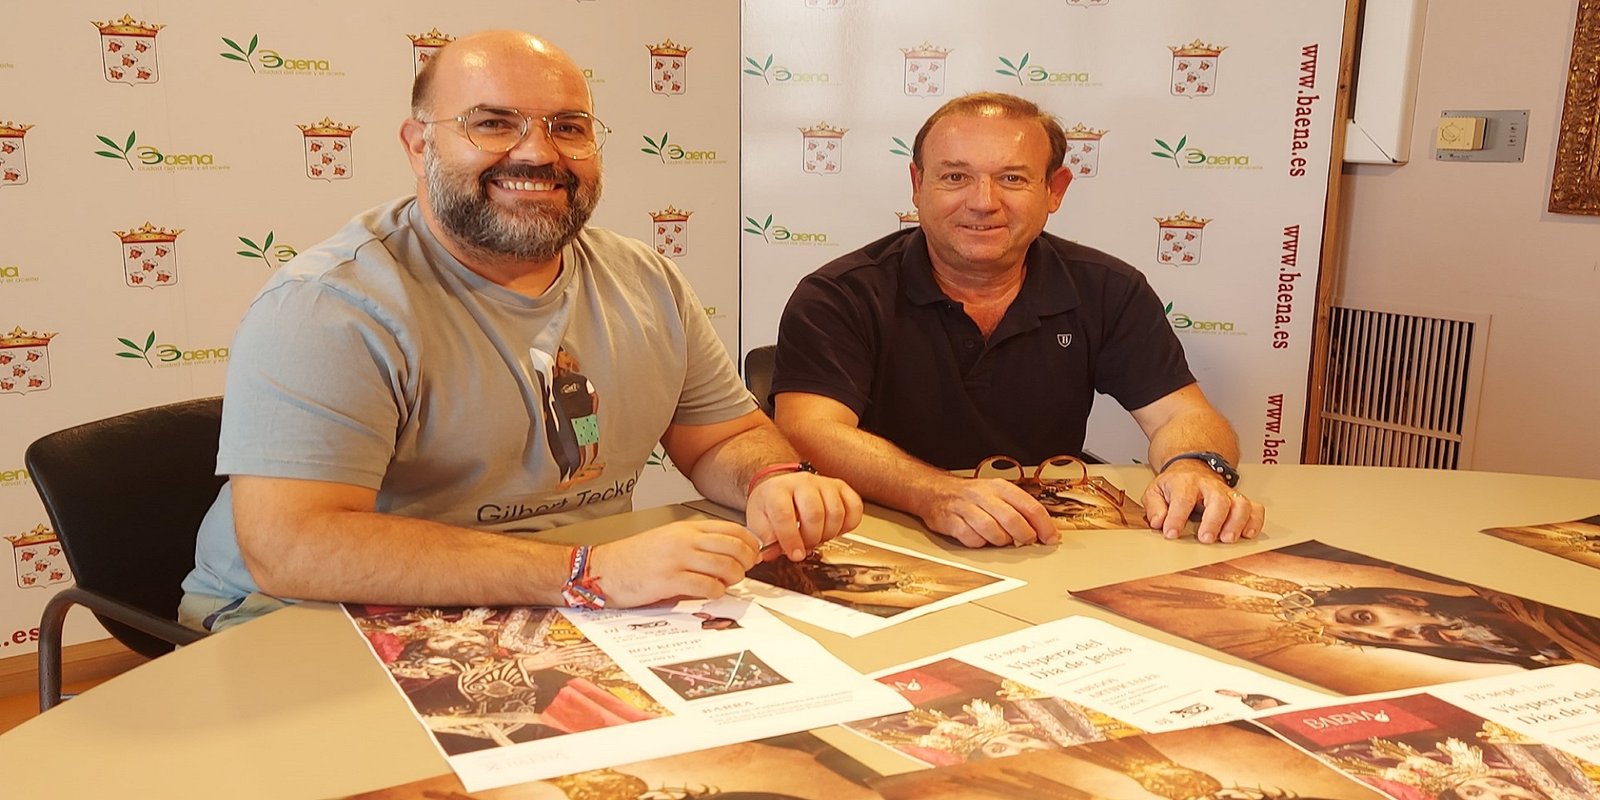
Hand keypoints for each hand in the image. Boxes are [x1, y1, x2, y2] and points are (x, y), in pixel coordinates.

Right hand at [588, 521, 762, 606]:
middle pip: (735, 548)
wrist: (604, 569)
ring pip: (726, 567)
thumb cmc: (635, 558)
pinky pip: (707, 587)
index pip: (733, 529)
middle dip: (746, 563)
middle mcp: (684, 540)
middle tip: (741, 572)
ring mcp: (677, 559)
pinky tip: (709, 593)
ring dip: (733, 579)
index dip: (749, 544)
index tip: (752, 555)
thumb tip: (729, 554)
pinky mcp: (669, 581)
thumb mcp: (669, 539)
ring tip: (725, 584)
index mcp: (686, 528)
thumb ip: (697, 543)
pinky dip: (716, 592)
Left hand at [746, 471, 863, 560]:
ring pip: (836, 512)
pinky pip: (854, 507)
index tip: (795, 554)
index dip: (791, 539)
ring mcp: (824, 483)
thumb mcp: (758, 522)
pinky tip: (834, 529)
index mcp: (778, 490)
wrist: (781, 486)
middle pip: (815, 514)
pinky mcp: (841, 487)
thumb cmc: (771, 505)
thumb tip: (769, 555)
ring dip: (829, 533)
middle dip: (812, 538)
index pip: (785, 515)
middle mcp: (802, 483)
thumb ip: (764, 541)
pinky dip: (848, 525)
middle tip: (806, 547)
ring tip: (817, 537)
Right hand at [919, 477, 1059, 547]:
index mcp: (999, 487)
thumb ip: (1019, 509)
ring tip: (1002, 539)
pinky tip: (980, 539)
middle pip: (1012, 520)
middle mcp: (983, 495)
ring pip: (992, 531)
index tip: (1051, 537)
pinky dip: (980, 543)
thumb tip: (1044, 529)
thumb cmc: (972, 496)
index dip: (1044, 525)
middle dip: (1025, 535)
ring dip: (1001, 541)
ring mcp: (966, 508)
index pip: (1030, 506)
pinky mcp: (951, 521)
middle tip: (1028, 541)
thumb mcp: (997, 493)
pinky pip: (971, 539)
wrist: (935, 491)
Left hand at [1142, 463, 1264, 543]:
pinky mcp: (1239, 500)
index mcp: (1185, 483)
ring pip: (1240, 503)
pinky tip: (1248, 534)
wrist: (1192, 468)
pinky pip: (1255, 508)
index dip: (1176, 518)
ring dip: (1237, 523)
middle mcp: (1209, 486)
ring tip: (1227, 539)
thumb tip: (1158, 522)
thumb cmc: (1175, 485)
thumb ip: (1154, 507)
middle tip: (1206, 539)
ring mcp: (1227, 493)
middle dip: (1213, 521)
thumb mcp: (1155, 491)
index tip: (1171, 533)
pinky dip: (1255, 521)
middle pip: (1218, 500)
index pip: (1182, 499)